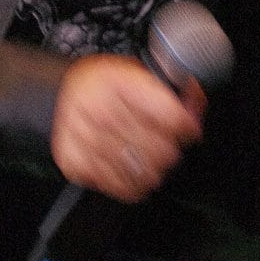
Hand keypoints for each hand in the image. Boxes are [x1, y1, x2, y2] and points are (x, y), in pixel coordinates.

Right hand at [51, 55, 204, 202]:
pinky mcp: (75, 164)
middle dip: (171, 149)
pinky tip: (133, 172)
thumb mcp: (142, 73)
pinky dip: (133, 185)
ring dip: (154, 169)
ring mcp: (86, 141)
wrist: (64, 94)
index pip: (171, 117)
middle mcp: (101, 111)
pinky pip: (119, 187)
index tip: (187, 128)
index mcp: (121, 82)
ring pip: (142, 173)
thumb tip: (195, 105)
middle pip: (160, 149)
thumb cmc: (107, 85)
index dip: (187, 126)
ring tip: (151, 160)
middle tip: (167, 144)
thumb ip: (174, 89)